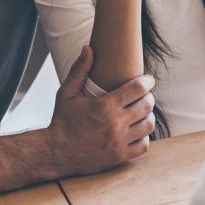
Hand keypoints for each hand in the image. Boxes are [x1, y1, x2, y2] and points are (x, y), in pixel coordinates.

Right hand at [48, 46, 156, 175]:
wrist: (56, 152)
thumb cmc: (62, 121)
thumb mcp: (67, 93)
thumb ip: (79, 70)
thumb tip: (88, 48)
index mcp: (105, 105)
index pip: (137, 88)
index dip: (147, 82)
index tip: (148, 80)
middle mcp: (115, 123)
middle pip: (147, 105)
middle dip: (148, 97)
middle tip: (144, 96)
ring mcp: (119, 141)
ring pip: (148, 125)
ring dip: (148, 116)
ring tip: (142, 113)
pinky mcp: (120, 156)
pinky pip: (144, 145)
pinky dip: (144, 137)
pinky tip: (137, 132)